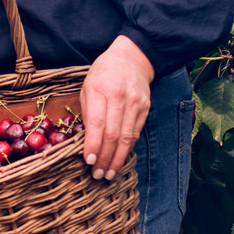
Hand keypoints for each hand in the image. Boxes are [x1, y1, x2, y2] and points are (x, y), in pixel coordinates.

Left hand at [81, 34, 154, 178]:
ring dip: (118, 159)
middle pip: (113, 134)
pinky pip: (136, 133)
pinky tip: (120, 158)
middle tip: (98, 175)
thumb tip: (87, 142)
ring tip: (110, 173)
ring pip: (127, 137)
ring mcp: (135, 102)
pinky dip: (127, 148)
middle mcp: (119, 96)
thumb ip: (87, 113)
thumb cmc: (103, 74)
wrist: (131, 58)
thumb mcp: (87, 88)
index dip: (93, 145)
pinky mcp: (145, 107)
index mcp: (99, 90)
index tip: (89, 162)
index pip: (97, 124)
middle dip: (105, 158)